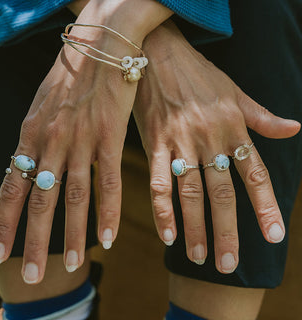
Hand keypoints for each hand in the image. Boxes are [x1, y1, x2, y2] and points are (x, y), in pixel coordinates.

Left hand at [0, 0, 171, 282]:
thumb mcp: (43, 104)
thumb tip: (34, 168)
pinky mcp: (110, 137)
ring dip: (70, 234)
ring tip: (67, 264)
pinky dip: (108, 212)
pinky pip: (108, 181)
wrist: (101, 43)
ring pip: (72, 197)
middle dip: (32, 240)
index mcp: (32, 133)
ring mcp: (82, 140)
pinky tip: (108, 236)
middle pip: (39, 200)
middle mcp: (52, 141)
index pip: (12, 187)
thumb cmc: (73, 73)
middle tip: (31, 274)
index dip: (5, 222)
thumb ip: (38, 138)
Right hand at [134, 21, 300, 272]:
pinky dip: (162, 210)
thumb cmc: (198, 75)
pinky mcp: (155, 144)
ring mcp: (180, 143)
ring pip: (190, 193)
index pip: (256, 174)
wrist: (159, 55)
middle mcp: (209, 139)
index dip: (266, 205)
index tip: (274, 235)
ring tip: (200, 257)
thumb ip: (263, 116)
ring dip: (195, 228)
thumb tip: (295, 128)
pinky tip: (167, 234)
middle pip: (222, 192)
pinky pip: (158, 182)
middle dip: (228, 231)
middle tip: (229, 265)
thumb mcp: (236, 91)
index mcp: (233, 127)